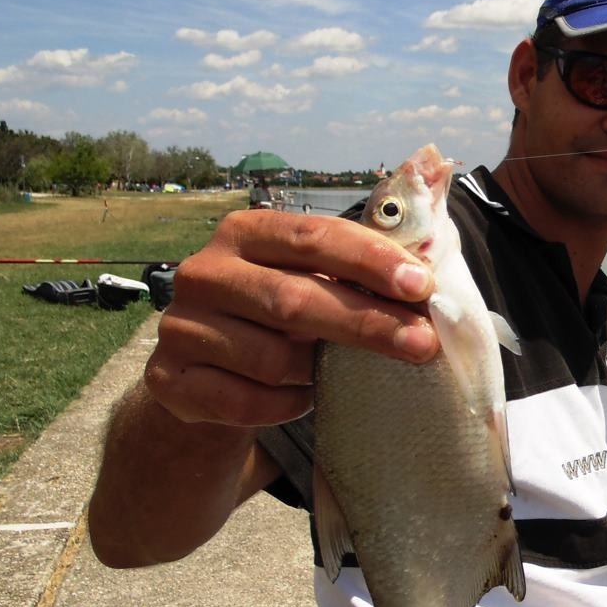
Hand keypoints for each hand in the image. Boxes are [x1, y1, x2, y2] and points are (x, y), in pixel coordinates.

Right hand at [145, 208, 439, 426]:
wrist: (205, 378)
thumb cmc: (282, 319)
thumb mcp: (315, 278)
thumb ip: (364, 254)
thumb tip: (436, 201)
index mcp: (245, 232)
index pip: (313, 237)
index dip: (369, 260)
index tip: (422, 285)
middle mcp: (205, 271)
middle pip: (295, 299)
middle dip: (367, 323)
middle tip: (423, 345)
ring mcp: (180, 325)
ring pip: (273, 359)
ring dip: (319, 373)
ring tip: (339, 377)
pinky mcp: (171, 379)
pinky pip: (248, 401)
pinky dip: (287, 405)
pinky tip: (302, 398)